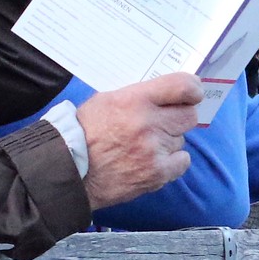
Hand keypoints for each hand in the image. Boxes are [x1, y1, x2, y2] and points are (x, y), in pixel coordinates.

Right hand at [76, 73, 201, 207]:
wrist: (65, 170)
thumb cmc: (82, 131)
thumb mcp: (106, 100)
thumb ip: (139, 95)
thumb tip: (168, 93)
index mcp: (135, 100)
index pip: (183, 86)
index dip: (192, 89)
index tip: (192, 94)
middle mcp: (148, 123)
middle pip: (189, 115)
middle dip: (179, 117)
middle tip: (164, 122)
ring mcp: (154, 150)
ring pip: (181, 139)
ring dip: (169, 141)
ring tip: (144, 145)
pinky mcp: (156, 173)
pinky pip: (182, 162)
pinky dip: (172, 161)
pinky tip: (154, 160)